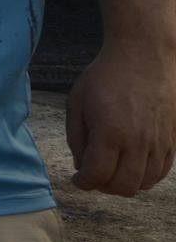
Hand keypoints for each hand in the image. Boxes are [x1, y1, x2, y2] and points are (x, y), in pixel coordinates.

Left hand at [66, 43, 175, 195]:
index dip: (83, 183)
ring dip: (125, 183)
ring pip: (144, 183)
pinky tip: (133, 164)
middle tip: (94, 174)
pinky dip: (146, 176)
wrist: (146, 54)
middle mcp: (138, 143)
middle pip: (122, 187)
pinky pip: (162, 172)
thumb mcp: (77, 101)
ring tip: (113, 169)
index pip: (97, 176)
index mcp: (110, 133)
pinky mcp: (173, 139)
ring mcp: (159, 142)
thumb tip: (82, 164)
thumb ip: (76, 137)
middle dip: (103, 186)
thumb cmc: (106, 75)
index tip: (78, 178)